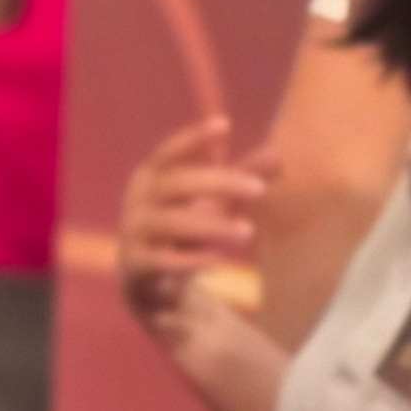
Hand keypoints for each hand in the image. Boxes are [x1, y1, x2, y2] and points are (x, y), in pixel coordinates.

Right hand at [118, 117, 269, 327]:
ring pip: (171, 223)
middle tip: (260, 189)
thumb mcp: (212, 204)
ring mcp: (133, 234)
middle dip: (218, 183)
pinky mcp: (135, 267)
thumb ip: (239, 180)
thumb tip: (278, 156)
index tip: (224, 125)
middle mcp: (137, 202)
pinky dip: (190, 260)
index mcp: (150, 179)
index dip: (193, 138)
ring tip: (248, 232)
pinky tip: (220, 259)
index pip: (168, 152)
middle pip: (175, 183)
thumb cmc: (184, 231)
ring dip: (212, 225)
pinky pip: (160, 261)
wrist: (150, 285)